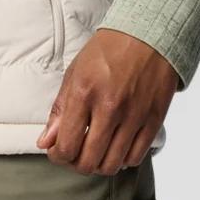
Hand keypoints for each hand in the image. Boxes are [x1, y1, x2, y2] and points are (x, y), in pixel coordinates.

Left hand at [36, 29, 179, 170]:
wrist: (149, 34)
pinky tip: (117, 148)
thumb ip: (59, 110)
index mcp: (84, 93)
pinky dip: (123, 159)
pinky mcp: (154, 119)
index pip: (66, 146)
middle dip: (77, 164)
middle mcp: (110, 107)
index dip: (57, 157)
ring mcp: (134, 115)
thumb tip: (45, 142)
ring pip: (112, 164)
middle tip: (76, 155)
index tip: (57, 152)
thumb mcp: (75, 73)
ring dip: (100, 165)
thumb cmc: (108, 51)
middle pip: (88, 162)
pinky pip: (136, 156)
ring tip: (96, 153)